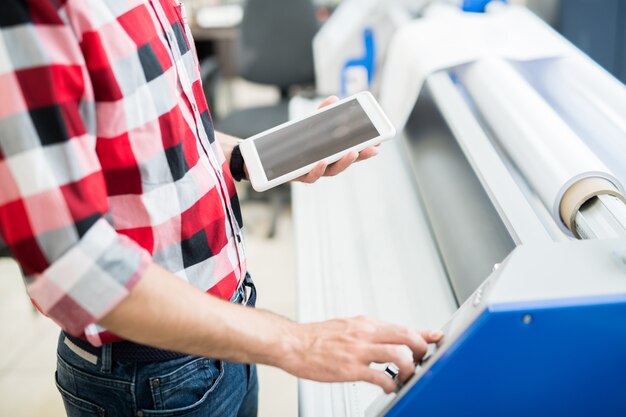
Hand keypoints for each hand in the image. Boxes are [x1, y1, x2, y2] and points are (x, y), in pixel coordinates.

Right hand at [280, 316, 442, 392]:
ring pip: (397, 353)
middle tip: (422, 360)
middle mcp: (364, 333)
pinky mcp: (350, 368)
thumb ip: (368, 332)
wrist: (292, 343)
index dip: (423, 333)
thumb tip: (385, 337)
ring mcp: (358, 350)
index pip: (401, 326)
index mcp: (365, 324)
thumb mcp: (347, 327)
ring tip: (406, 376)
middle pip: (405, 335)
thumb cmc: (316, 338)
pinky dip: (390, 384)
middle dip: (421, 348)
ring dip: (409, 367)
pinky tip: (388, 387)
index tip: (436, 337)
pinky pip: (379, 376)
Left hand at [294, 96, 379, 183]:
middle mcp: (325, 165)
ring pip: (332, 171)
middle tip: (372, 149)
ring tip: (353, 153)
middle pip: (346, 162)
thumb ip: (322, 113)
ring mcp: (314, 171)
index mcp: (330, 153)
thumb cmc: (295, 142)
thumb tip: (334, 99)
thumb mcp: (310, 124)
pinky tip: (322, 162)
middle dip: (361, 156)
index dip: (365, 150)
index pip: (352, 152)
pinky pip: (311, 177)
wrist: (269, 156)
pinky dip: (318, 170)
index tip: (379, 144)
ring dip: (344, 163)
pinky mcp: (300, 176)